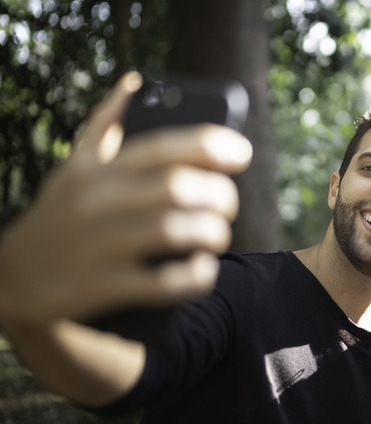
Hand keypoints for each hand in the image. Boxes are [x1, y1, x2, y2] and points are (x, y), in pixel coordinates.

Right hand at [0, 72, 252, 323]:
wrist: (11, 281)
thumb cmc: (59, 216)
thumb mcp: (74, 169)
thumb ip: (106, 127)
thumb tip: (135, 82)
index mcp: (96, 170)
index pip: (163, 147)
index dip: (211, 145)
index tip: (241, 152)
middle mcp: (96, 203)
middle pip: (177, 188)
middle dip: (219, 195)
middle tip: (227, 205)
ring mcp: (97, 246)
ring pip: (174, 231)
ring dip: (211, 233)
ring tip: (216, 234)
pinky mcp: (100, 287)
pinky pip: (161, 283)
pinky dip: (194, 276)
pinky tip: (203, 268)